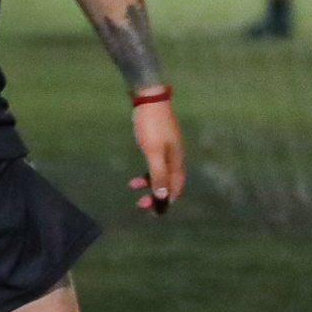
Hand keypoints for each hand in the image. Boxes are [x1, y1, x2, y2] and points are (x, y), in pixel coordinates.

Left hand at [128, 98, 185, 217]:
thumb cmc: (151, 127)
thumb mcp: (154, 152)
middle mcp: (176, 157)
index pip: (176, 188)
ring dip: (150, 182)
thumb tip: (164, 198)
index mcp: (177, 161)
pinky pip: (157, 163)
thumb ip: (159, 175)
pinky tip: (138, 173)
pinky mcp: (160, 142)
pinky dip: (148, 171)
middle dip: (156, 195)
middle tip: (141, 204)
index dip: (166, 201)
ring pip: (162, 173)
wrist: (150, 99)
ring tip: (133, 186)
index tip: (154, 212)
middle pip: (169, 182)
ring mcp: (169, 149)